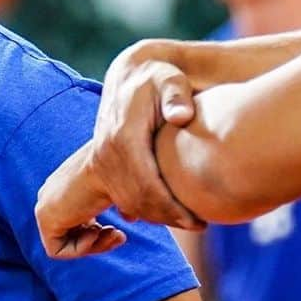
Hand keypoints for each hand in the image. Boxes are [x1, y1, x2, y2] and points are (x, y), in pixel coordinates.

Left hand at [35, 143, 127, 258]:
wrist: (118, 159)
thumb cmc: (126, 170)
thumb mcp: (123, 188)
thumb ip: (121, 203)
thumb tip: (129, 217)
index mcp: (67, 184)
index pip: (77, 220)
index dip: (98, 231)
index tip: (119, 229)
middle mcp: (52, 193)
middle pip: (70, 232)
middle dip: (97, 240)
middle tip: (119, 235)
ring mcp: (46, 204)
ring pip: (65, 242)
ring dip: (94, 245)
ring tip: (113, 233)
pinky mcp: (45, 216)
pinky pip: (57, 250)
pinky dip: (80, 248)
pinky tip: (95, 231)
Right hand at [92, 40, 205, 230]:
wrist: (131, 75)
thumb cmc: (159, 78)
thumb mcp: (171, 79)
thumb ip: (177, 95)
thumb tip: (180, 116)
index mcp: (123, 137)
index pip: (146, 187)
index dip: (171, 209)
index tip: (198, 221)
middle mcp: (107, 152)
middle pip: (137, 201)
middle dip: (168, 218)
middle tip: (199, 226)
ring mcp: (101, 160)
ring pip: (128, 203)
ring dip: (157, 217)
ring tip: (188, 221)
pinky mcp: (102, 165)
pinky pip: (120, 198)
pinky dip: (143, 210)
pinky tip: (167, 213)